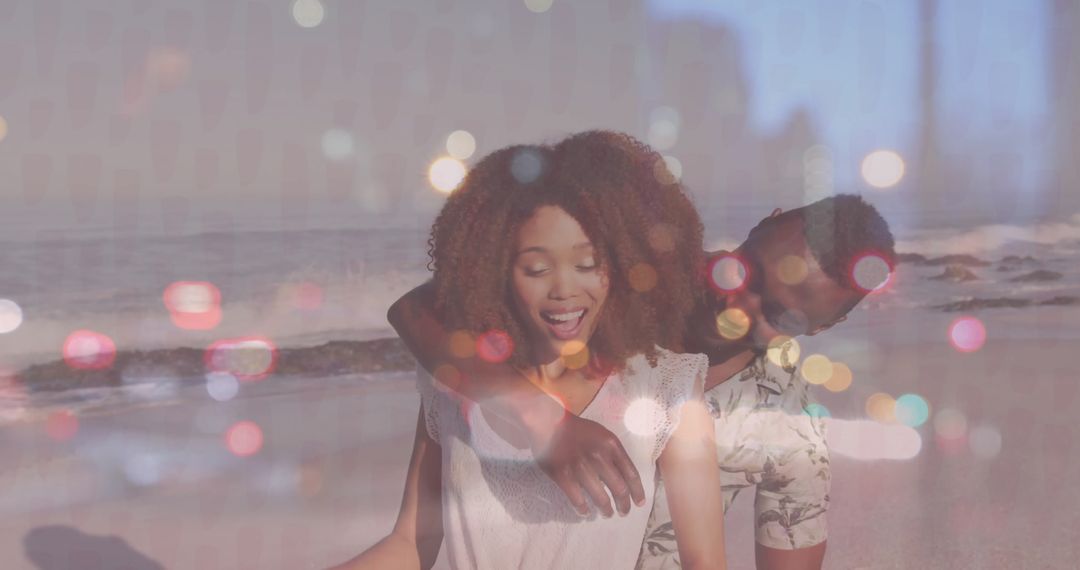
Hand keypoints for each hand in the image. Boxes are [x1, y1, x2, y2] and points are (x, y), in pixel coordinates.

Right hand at [529, 414, 645, 516]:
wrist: (549, 422)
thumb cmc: (578, 430)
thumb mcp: (603, 435)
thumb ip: (615, 454)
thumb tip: (626, 478)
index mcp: (611, 445)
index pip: (631, 474)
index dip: (637, 491)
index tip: (639, 502)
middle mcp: (599, 456)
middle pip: (619, 489)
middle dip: (624, 505)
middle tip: (624, 512)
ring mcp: (580, 466)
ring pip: (600, 497)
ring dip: (606, 509)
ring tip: (607, 513)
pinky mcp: (562, 474)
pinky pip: (577, 499)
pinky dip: (583, 509)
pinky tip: (585, 512)